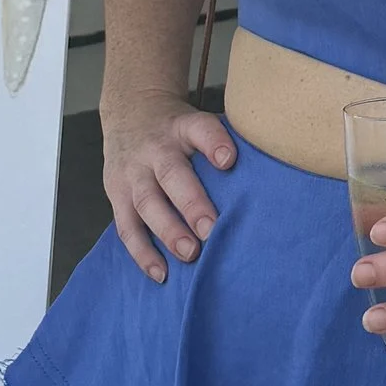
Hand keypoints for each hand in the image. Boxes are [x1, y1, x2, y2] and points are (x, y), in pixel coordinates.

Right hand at [103, 88, 237, 279]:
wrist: (130, 113)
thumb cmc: (178, 130)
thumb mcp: (200, 122)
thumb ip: (225, 145)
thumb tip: (269, 180)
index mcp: (183, 128)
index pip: (200, 130)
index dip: (214, 143)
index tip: (229, 160)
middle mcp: (156, 150)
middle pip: (172, 175)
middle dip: (191, 204)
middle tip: (211, 230)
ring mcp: (133, 173)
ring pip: (147, 204)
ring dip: (168, 232)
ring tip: (190, 254)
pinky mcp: (116, 194)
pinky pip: (128, 227)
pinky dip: (143, 252)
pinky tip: (161, 272)